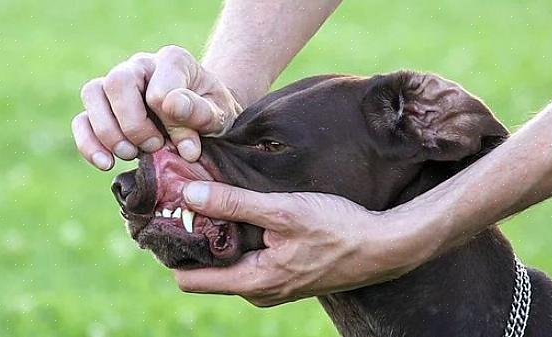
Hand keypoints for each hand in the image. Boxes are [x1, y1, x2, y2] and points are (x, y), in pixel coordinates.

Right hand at [72, 45, 241, 169]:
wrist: (205, 122)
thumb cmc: (213, 114)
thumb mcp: (221, 114)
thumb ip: (201, 111)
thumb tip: (171, 107)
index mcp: (173, 61)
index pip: (158, 85)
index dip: (167, 119)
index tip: (187, 142)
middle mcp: (141, 66)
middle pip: (117, 82)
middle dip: (133, 124)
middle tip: (154, 147)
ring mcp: (118, 85)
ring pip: (92, 94)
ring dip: (109, 132)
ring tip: (131, 155)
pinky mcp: (103, 109)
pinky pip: (82, 120)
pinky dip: (88, 143)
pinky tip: (106, 163)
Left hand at [174, 181, 430, 306]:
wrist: (383, 247)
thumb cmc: (337, 230)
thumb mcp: (283, 211)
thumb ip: (235, 204)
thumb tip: (189, 195)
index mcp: (252, 283)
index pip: (190, 279)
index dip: (174, 250)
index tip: (168, 218)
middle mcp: (257, 291)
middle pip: (207, 270)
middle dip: (195, 237)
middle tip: (188, 201)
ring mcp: (272, 284)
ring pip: (229, 263)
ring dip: (219, 235)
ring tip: (214, 200)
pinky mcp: (284, 273)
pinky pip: (249, 259)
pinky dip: (240, 238)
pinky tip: (244, 212)